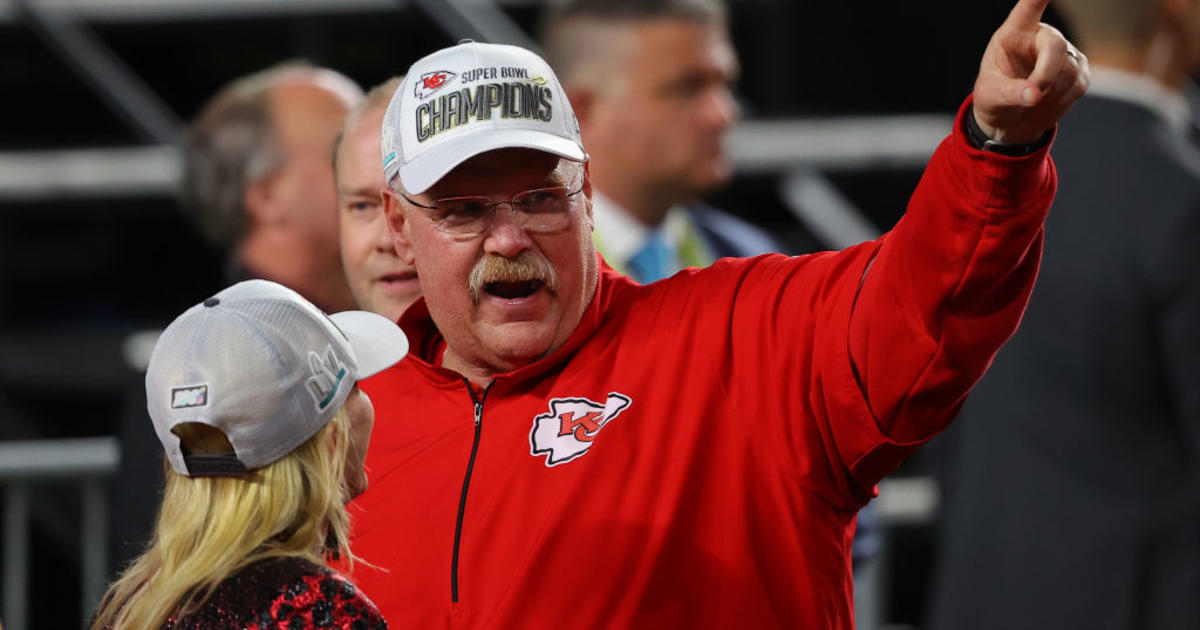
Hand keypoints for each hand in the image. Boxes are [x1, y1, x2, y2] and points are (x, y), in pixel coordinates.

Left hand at [972, 0, 1089, 144]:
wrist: (1011, 118)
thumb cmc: (995, 98)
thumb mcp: (990, 97)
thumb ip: (1009, 93)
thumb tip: (1034, 95)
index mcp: (1014, 32)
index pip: (1030, 5)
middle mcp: (1041, 34)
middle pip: (1056, 46)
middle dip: (1046, 74)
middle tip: (1033, 96)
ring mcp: (1064, 50)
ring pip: (1069, 71)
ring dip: (1050, 94)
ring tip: (1031, 100)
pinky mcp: (1079, 68)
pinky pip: (1077, 85)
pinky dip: (1060, 101)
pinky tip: (1045, 102)